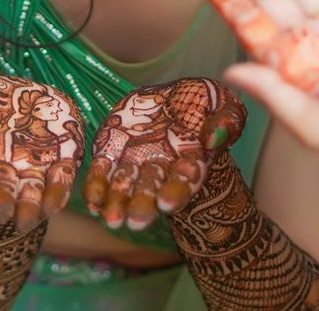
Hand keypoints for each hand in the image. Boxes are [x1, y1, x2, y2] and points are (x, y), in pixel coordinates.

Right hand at [0, 73, 83, 232]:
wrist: (28, 87)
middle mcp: (6, 169)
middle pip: (2, 192)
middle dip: (1, 204)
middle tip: (1, 212)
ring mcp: (34, 167)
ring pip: (31, 192)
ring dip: (28, 206)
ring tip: (25, 218)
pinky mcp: (62, 160)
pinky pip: (61, 179)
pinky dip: (57, 191)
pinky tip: (53, 203)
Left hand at [81, 78, 243, 230]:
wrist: (171, 98)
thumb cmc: (203, 102)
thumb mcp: (224, 103)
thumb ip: (226, 121)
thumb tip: (213, 138)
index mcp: (191, 159)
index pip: (184, 180)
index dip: (175, 192)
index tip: (167, 204)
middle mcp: (161, 166)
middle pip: (152, 189)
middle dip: (143, 205)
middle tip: (135, 220)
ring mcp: (135, 159)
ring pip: (125, 185)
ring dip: (118, 202)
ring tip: (111, 218)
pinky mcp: (113, 148)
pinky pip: (102, 169)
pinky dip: (97, 185)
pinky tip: (92, 200)